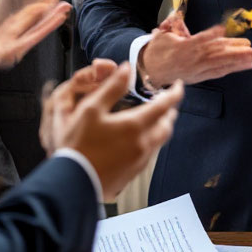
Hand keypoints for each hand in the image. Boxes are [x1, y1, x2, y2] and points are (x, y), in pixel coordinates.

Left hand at [0, 0, 70, 86]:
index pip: (16, 19)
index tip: (44, 0)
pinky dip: (43, 29)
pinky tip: (54, 21)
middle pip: (30, 24)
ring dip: (51, 20)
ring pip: (34, 31)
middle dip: (46, 14)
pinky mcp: (5, 52)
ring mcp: (5, 46)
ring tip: (66, 8)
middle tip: (63, 2)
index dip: (31, 10)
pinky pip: (28, 39)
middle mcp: (2, 40)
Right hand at [41, 60, 183, 198]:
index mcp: (135, 126)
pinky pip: (150, 153)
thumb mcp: (90, 109)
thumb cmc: (78, 145)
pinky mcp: (133, 173)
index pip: (164, 105)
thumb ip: (111, 87)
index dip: (174, 93)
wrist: (73, 183)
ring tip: (154, 118)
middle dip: (169, 111)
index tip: (178, 85)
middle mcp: (143, 144)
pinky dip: (151, 141)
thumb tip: (127, 68)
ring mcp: (139, 160)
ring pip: (160, 140)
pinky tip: (139, 139)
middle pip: (167, 125)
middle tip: (166, 102)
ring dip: (162, 126)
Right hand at [140, 23, 251, 88]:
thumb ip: (171, 24)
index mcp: (182, 48)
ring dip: (240, 61)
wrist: (151, 71)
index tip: (221, 29)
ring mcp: (198, 70)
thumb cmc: (158, 49)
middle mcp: (193, 60)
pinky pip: (220, 72)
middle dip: (236, 52)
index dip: (209, 35)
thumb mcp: (161, 34)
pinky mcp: (201, 76)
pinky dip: (234, 68)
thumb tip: (175, 15)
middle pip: (216, 55)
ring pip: (221, 64)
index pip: (198, 40)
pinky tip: (247, 65)